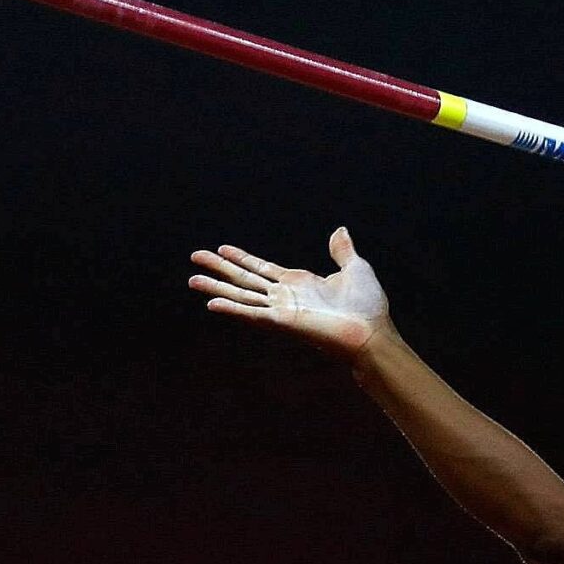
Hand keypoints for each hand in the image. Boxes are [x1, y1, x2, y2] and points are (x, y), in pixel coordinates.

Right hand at [187, 227, 388, 353]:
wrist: (372, 333)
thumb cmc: (368, 307)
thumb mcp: (356, 269)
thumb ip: (342, 252)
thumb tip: (339, 231)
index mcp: (299, 283)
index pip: (263, 268)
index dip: (242, 258)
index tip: (222, 249)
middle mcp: (286, 296)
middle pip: (245, 279)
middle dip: (219, 269)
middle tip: (195, 257)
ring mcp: (282, 310)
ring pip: (242, 295)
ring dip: (216, 287)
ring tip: (192, 280)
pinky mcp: (282, 322)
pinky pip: (252, 314)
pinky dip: (232, 309)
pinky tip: (211, 304)